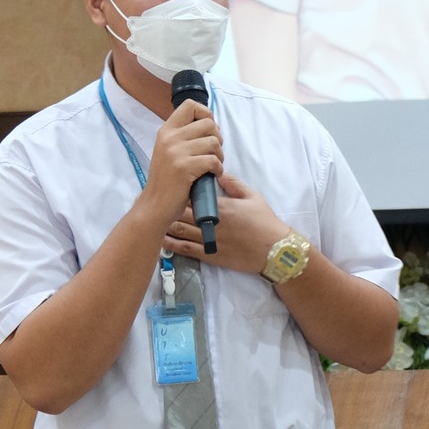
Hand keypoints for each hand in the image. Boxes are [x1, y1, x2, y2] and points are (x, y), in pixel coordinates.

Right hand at [144, 100, 221, 213]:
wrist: (155, 205)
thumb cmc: (167, 180)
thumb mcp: (169, 151)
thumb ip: (184, 136)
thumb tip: (211, 123)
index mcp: (166, 131)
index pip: (190, 105)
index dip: (205, 113)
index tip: (208, 130)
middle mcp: (170, 138)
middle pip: (208, 123)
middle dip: (217, 138)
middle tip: (214, 152)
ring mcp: (176, 152)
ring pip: (213, 142)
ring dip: (219, 155)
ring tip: (213, 165)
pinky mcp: (184, 168)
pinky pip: (213, 160)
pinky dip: (218, 168)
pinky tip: (212, 175)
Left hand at [164, 174, 288, 274]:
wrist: (274, 251)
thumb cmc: (265, 222)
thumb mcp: (252, 197)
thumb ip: (233, 184)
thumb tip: (218, 173)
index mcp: (220, 206)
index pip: (193, 195)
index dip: (180, 190)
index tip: (171, 184)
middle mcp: (210, 222)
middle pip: (182, 212)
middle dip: (169, 205)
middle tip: (157, 200)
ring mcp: (208, 240)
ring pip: (179, 230)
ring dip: (165, 223)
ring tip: (153, 218)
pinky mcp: (209, 256)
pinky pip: (186, 250)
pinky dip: (171, 245)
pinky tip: (160, 240)